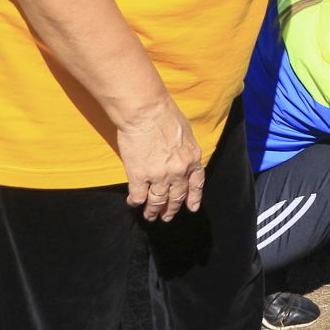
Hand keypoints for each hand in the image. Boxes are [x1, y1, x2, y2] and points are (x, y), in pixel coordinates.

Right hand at [115, 97, 203, 221]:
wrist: (146, 111)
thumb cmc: (165, 114)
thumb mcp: (186, 133)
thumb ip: (186, 149)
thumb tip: (183, 156)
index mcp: (192, 159)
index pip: (196, 184)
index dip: (193, 198)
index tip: (191, 208)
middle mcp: (179, 172)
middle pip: (177, 197)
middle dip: (172, 209)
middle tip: (166, 217)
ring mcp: (159, 176)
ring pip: (157, 201)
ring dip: (153, 211)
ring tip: (150, 216)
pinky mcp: (139, 175)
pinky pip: (138, 196)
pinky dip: (135, 202)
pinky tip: (133, 203)